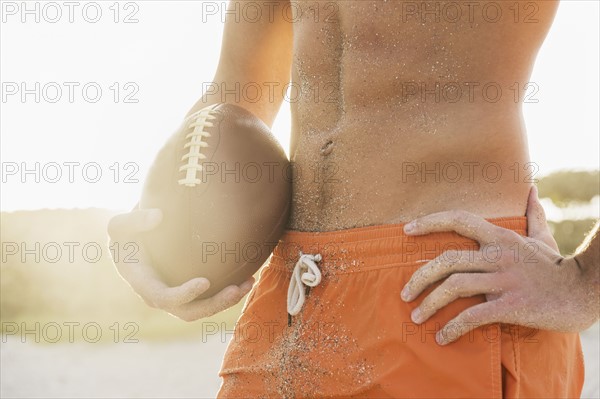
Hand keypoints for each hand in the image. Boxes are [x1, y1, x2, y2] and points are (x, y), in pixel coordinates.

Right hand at [107, 207, 253, 320]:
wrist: (133, 245)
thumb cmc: (127, 234)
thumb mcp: (120, 225)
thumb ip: (133, 220)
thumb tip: (158, 217)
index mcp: (143, 284)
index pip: (163, 298)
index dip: (183, 295)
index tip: (205, 282)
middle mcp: (160, 297)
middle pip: (189, 312)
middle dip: (215, 304)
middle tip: (237, 289)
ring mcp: (176, 298)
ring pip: (203, 309)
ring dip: (227, 300)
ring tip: (249, 283)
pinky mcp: (189, 293)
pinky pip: (209, 299)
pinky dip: (228, 292)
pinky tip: (247, 277)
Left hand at [400, 186, 595, 344]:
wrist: (585, 293)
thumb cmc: (557, 267)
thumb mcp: (542, 237)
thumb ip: (532, 214)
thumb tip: (530, 189)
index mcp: (500, 237)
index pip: (458, 219)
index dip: (429, 222)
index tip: (406, 230)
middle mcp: (498, 254)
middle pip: (446, 260)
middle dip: (419, 277)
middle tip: (404, 293)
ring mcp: (504, 280)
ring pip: (454, 287)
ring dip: (429, 304)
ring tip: (415, 317)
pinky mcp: (511, 306)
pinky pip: (472, 316)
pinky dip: (452, 327)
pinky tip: (441, 337)